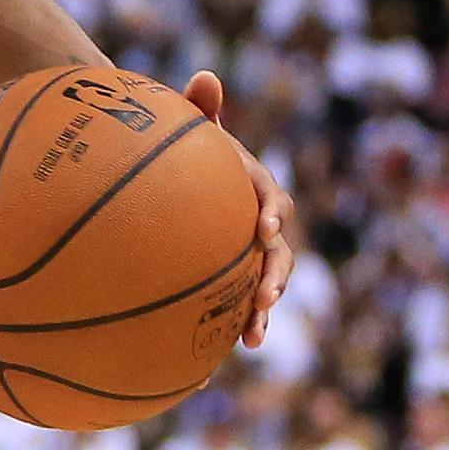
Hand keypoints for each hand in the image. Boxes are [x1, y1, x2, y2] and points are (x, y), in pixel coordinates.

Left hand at [183, 69, 296, 349]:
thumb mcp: (190, 131)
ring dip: (258, 316)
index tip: (265, 229)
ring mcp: (242, 263)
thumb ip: (200, 110)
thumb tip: (204, 77)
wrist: (171, 180)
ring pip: (258, 293)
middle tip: (265, 298)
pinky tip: (199, 372)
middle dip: (275, 280)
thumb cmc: (182, 152)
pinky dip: (217, 339)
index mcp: (255, 195)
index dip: (273, 215)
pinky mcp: (222, 287)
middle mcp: (257, 232)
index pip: (273, 203)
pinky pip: (223, 314)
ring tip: (250, 339)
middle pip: (277, 259)